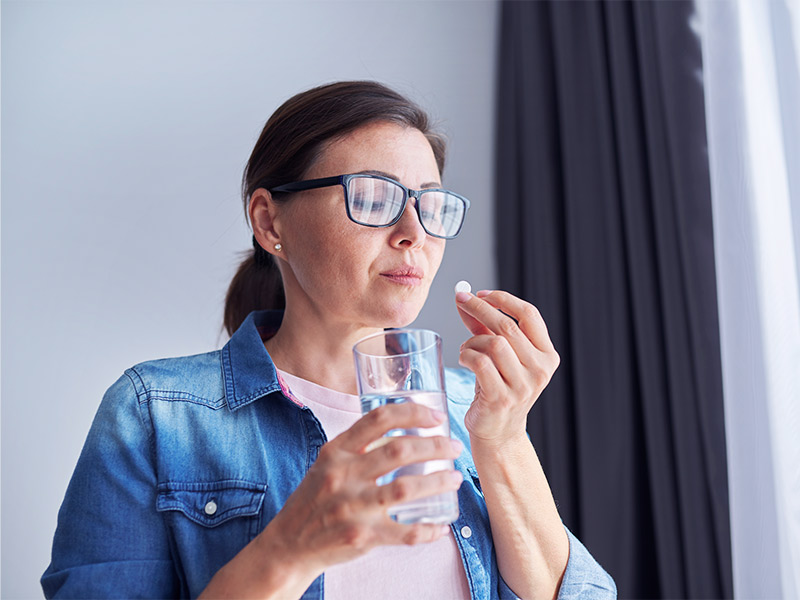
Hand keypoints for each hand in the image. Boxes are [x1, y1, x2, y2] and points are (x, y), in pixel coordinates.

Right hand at [256, 402, 463, 576]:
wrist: (289, 544)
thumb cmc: (315, 499)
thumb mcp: (328, 463)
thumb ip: (358, 447)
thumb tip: (402, 427)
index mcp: (336, 451)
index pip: (378, 419)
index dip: (412, 412)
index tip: (436, 416)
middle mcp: (343, 475)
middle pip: (399, 450)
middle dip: (436, 446)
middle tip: (454, 448)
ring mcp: (352, 507)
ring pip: (407, 488)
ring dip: (439, 482)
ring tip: (455, 478)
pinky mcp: (361, 536)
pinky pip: (405, 533)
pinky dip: (428, 529)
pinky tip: (441, 526)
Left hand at [455, 290, 559, 444]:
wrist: (498, 432)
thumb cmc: (497, 388)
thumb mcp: (498, 355)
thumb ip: (484, 326)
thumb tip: (464, 297)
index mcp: (547, 355)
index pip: (529, 315)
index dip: (504, 299)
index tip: (481, 293)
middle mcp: (540, 370)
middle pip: (507, 326)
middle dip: (480, 308)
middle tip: (461, 300)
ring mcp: (523, 386)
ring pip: (493, 344)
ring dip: (472, 340)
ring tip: (467, 348)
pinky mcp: (501, 398)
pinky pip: (480, 363)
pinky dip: (467, 355)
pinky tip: (465, 359)